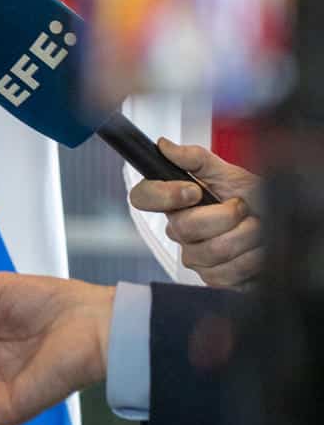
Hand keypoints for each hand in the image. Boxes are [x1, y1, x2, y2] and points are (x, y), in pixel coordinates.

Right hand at [128, 139, 262, 288]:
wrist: (282, 227)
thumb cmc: (255, 200)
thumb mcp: (229, 173)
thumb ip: (196, 159)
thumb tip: (164, 146)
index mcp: (177, 201)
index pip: (142, 197)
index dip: (164, 195)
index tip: (194, 192)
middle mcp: (180, 229)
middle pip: (184, 227)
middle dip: (226, 216)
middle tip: (243, 208)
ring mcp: (194, 255)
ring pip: (211, 251)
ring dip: (246, 237)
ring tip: (256, 229)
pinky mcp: (212, 277)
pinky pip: (224, 274)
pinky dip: (250, 259)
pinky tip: (256, 250)